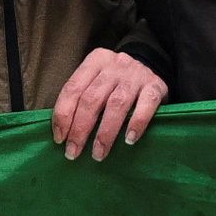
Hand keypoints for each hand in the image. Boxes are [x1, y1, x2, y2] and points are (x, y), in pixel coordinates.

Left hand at [48, 45, 166, 160]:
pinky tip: (129, 140)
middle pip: (92, 99)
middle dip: (80, 129)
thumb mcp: (97, 79)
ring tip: (98, 153)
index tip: (60, 139)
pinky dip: (136, 123)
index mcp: (95, 61)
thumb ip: (82, 96)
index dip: (63, 115)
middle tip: (74, 152)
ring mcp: (136, 75)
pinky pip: (145, 105)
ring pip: (116, 105)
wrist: (153, 64)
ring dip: (105, 133)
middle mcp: (115, 65)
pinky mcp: (156, 86)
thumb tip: (62, 131)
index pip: (73, 88)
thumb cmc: (116, 81)